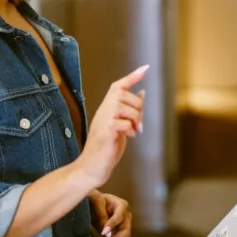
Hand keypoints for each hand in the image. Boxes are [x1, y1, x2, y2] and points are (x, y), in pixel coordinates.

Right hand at [75, 66, 147, 188]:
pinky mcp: (105, 133)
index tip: (145, 68)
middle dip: (137, 106)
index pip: (118, 87)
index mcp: (106, 109)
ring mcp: (102, 121)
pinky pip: (122, 122)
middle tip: (139, 124)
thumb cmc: (106, 148)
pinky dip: (129, 128)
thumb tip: (142, 93)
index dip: (132, 77)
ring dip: (135, 119)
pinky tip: (128, 136)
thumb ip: (128, 111)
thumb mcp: (120, 127)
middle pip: (123, 94)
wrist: (91, 168)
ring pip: (124, 107)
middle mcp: (103, 111)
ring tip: (134, 131)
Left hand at [89, 191, 131, 236]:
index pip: (119, 217)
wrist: (94, 204)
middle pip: (125, 231)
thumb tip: (108, 234)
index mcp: (121, 205)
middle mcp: (127, 216)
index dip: (112, 225)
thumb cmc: (95, 200)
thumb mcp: (96, 203)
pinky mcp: (122, 234)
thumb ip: (101, 216)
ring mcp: (126, 226)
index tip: (103, 233)